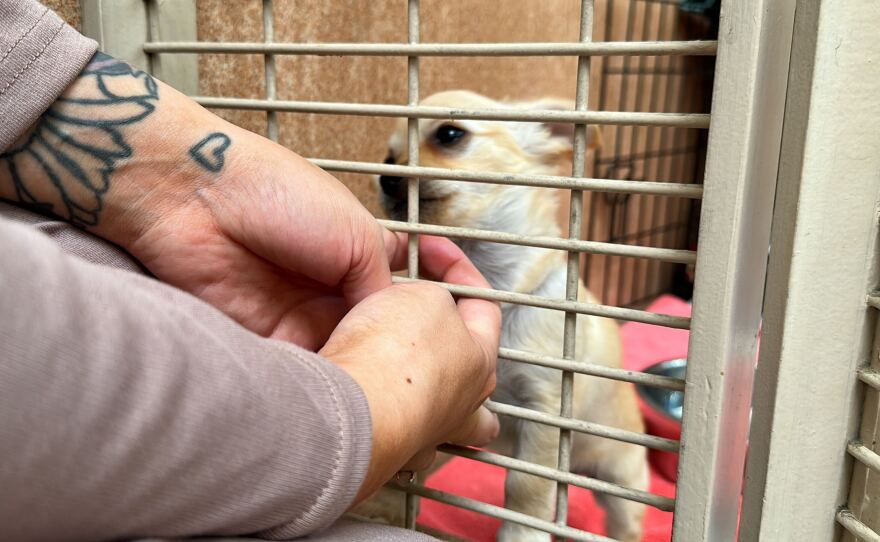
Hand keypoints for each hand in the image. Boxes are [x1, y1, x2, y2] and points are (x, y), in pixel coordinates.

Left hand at [0, 52, 394, 348]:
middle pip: (364, 338)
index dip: (407, 322)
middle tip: (400, 377)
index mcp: (354, 257)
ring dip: (349, 372)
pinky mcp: (261, 341)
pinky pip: (296, 372)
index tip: (428, 343)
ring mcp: (293, 317)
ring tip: (370, 385)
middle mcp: (324, 291)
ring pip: (334, 360)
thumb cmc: (275, 192)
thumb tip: (392, 328)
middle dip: (379, 357)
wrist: (194, 198)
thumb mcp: (356, 233)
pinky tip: (334, 389)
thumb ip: (380, 285)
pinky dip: (314, 384)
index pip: (390, 302)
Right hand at [320, 236, 501, 502]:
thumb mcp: (423, 297)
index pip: (484, 304)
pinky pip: (402, 440)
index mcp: (481, 360)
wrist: (353, 413)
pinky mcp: (391, 455)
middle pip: (478, 379)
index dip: (457, 267)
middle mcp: (462, 405)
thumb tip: (423, 308)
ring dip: (435, 401)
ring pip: (446, 420)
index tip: (429, 248)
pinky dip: (393, 423)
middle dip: (462, 352)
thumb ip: (433, 296)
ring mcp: (429, 436)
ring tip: (416, 386)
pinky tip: (376, 412)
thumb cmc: (396, 355)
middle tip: (437, 329)